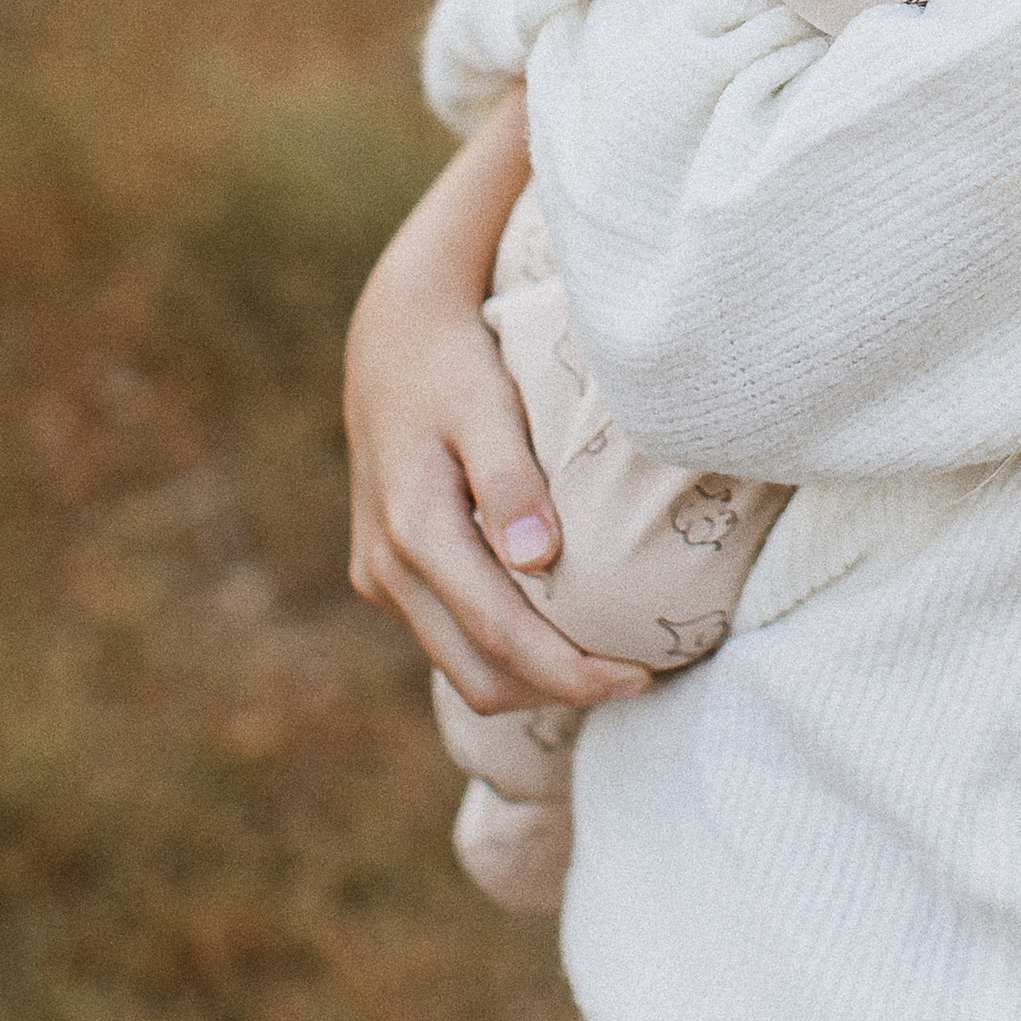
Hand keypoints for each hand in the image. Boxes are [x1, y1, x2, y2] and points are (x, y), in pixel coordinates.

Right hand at [345, 88, 651, 716]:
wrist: (391, 328)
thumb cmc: (455, 358)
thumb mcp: (485, 400)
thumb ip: (512, 476)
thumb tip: (538, 557)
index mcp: (415, 527)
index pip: (499, 636)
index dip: (569, 672)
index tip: (639, 676)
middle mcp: (389, 565)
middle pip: (478, 673)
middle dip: (558, 691)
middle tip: (638, 679)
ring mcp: (381, 573)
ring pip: (459, 666)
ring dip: (531, 680)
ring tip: (608, 664)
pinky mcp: (385, 569)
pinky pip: (446, 637)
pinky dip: (501, 651)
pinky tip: (559, 633)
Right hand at [346, 0, 669, 710]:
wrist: (387, 326)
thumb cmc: (466, 262)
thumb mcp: (483, 202)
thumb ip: (531, 153)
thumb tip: (588, 58)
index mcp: (418, 368)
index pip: (462, 453)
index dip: (508, 509)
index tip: (560, 552)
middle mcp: (390, 461)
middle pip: (453, 572)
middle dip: (537, 632)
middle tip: (627, 667)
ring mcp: (381, 531)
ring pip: (446, 627)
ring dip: (530, 671)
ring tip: (627, 692)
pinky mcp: (391, 573)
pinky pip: (444, 640)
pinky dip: (507, 675)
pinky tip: (590, 694)